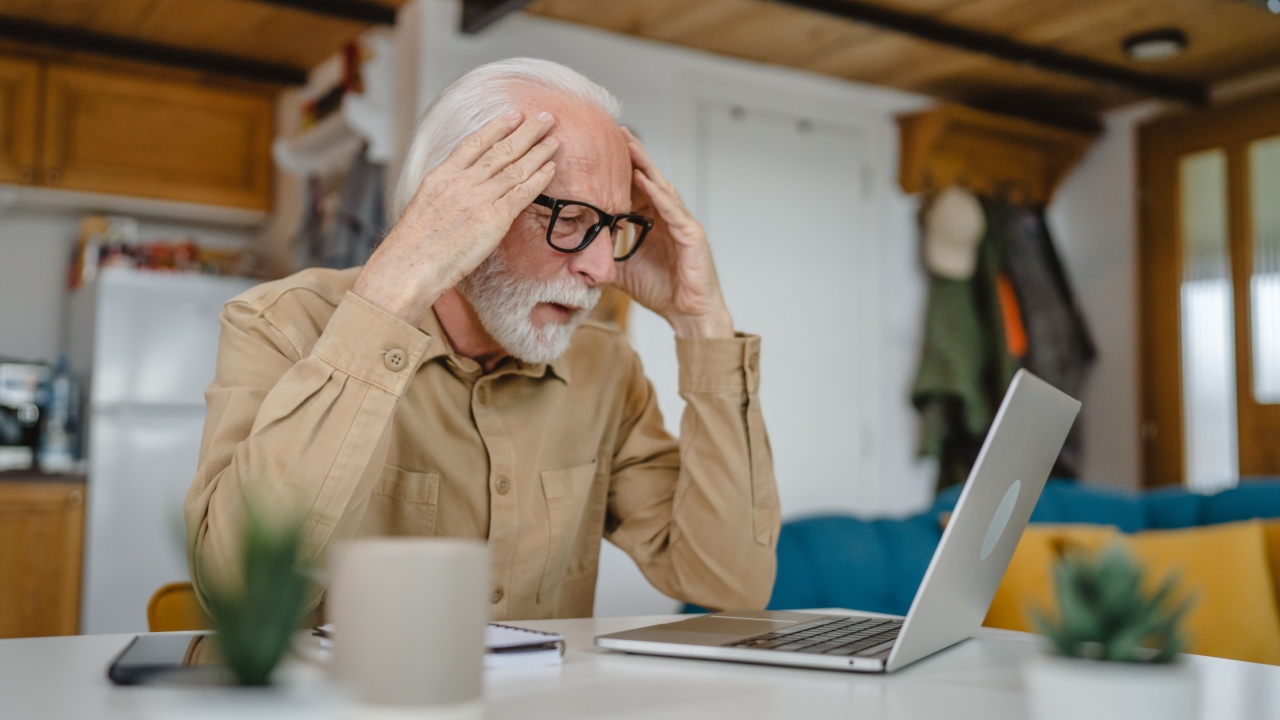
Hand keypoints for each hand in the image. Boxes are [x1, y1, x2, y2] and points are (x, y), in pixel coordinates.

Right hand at [353, 111, 558, 324]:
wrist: (410, 265)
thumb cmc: (412, 248)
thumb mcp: (423, 208)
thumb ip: (444, 195)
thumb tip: (459, 195)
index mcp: (441, 176)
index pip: (474, 144)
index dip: (497, 128)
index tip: (512, 116)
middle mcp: (462, 181)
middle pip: (500, 150)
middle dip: (526, 131)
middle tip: (544, 118)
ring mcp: (479, 198)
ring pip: (515, 167)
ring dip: (538, 151)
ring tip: (553, 139)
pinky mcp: (494, 218)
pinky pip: (522, 192)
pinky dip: (538, 178)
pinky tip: (550, 168)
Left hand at [614, 127, 733, 338]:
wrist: (688, 315)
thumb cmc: (662, 291)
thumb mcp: (623, 270)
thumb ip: (605, 257)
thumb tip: (574, 254)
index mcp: (653, 223)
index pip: (634, 190)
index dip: (618, 171)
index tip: (600, 151)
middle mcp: (668, 217)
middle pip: (648, 180)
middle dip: (632, 155)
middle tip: (614, 131)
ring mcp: (681, 223)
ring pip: (661, 187)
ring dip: (644, 164)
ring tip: (628, 143)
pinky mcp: (691, 234)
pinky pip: (672, 209)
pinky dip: (657, 193)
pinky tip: (644, 177)